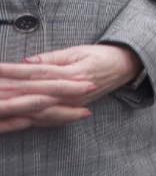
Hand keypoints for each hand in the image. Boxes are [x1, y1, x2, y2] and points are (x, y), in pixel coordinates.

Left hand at [0, 44, 141, 132]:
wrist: (124, 68)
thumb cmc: (101, 56)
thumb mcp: (78, 51)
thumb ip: (52, 58)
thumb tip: (27, 62)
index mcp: (72, 75)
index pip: (36, 74)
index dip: (13, 73)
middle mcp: (70, 94)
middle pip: (33, 98)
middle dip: (9, 100)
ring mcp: (70, 106)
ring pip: (36, 112)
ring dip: (14, 113)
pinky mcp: (69, 112)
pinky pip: (45, 121)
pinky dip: (28, 124)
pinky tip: (12, 124)